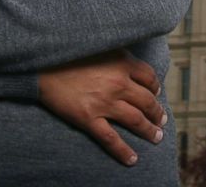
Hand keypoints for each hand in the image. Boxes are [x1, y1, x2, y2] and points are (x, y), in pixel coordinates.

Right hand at [38, 49, 166, 166]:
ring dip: (149, 131)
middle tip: (162, 120)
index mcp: (122, 63)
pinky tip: (132, 159)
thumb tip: (133, 66)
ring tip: (157, 137)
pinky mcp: (89, 118)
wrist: (42, 64)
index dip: (155, 88)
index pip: (150, 78)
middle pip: (147, 101)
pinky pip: (111, 139)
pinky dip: (123, 151)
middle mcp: (118, 83)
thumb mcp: (101, 46)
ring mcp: (104, 102)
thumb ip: (118, 56)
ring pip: (136, 120)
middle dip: (157, 113)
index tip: (156, 93)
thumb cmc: (71, 53)